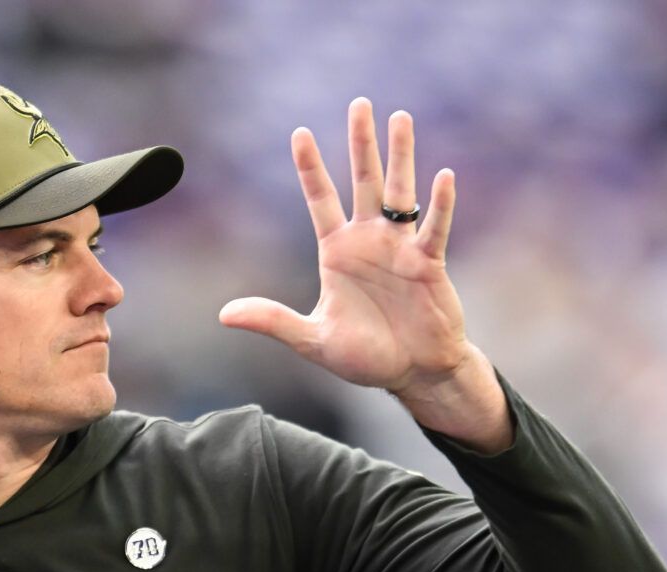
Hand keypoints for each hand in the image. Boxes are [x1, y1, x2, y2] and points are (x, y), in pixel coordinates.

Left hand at [220, 100, 505, 447]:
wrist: (413, 373)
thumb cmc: (366, 356)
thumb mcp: (312, 340)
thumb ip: (273, 322)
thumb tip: (225, 315)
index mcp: (337, 252)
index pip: (320, 200)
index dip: (310, 168)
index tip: (299, 133)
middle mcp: (369, 241)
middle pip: (363, 181)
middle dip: (361, 143)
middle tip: (359, 103)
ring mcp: (400, 248)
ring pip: (400, 192)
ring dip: (401, 156)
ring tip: (400, 118)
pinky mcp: (429, 263)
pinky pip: (434, 228)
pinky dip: (439, 204)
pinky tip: (442, 176)